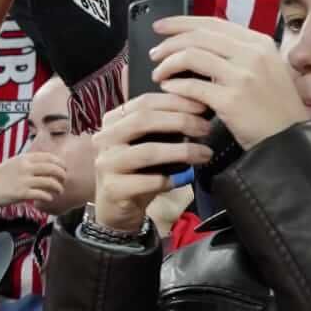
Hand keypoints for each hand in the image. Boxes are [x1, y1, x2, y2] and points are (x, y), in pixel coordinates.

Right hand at [0, 151, 67, 220]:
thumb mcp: (13, 164)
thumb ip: (28, 163)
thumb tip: (45, 165)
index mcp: (24, 158)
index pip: (49, 157)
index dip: (60, 163)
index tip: (64, 169)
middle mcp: (25, 167)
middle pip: (53, 168)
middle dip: (62, 175)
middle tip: (64, 181)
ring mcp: (23, 180)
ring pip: (50, 182)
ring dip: (58, 188)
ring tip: (58, 191)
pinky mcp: (21, 193)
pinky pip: (42, 194)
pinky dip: (48, 197)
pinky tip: (48, 198)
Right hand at [90, 93, 214, 232]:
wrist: (115, 208)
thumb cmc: (135, 172)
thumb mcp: (144, 143)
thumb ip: (161, 126)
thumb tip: (198, 112)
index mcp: (112, 121)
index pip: (144, 102)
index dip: (176, 102)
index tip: (202, 106)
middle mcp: (104, 139)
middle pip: (143, 121)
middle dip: (181, 121)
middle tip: (206, 128)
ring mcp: (107, 164)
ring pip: (148, 151)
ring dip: (182, 151)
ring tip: (204, 154)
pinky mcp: (113, 189)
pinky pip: (150, 181)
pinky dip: (171, 179)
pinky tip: (185, 178)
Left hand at [149, 15, 306, 150]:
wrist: (290, 139)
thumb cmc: (275, 107)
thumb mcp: (266, 69)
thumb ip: (239, 54)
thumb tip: (201, 44)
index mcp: (259, 43)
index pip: (213, 23)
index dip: (182, 22)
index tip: (161, 27)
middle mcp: (252, 54)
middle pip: (198, 37)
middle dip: (169, 43)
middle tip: (154, 53)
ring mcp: (242, 76)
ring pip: (191, 56)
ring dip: (167, 64)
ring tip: (158, 74)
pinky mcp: (231, 100)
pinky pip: (192, 86)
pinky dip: (175, 86)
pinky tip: (168, 89)